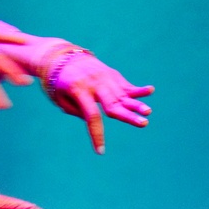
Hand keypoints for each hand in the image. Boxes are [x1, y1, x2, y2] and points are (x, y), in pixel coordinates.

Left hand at [35, 48, 152, 153]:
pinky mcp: (111, 74)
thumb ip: (77, 111)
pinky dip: (137, 89)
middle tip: (143, 124)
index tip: (100, 151)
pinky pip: (125, 85)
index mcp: (78, 90)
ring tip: (148, 112)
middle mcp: (94, 83)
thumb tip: (96, 123)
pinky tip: (150, 90)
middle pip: (113, 104)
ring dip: (136, 104)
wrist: (62, 56)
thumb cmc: (59, 84)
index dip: (97, 134)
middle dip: (128, 116)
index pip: (91, 116)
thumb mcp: (60, 99)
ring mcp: (104, 77)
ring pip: (122, 94)